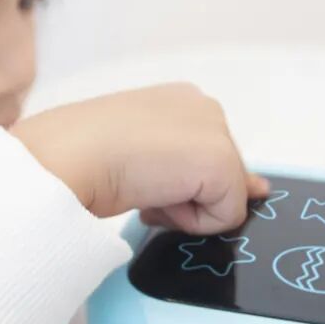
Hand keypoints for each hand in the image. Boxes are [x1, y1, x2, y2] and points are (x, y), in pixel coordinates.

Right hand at [11, 83, 268, 234]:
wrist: (65, 157)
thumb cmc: (79, 155)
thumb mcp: (142, 157)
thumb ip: (195, 169)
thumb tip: (259, 190)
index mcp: (178, 100)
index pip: (206, 156)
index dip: (182, 185)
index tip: (149, 186)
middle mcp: (202, 106)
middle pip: (220, 179)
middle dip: (182, 195)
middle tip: (137, 184)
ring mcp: (214, 130)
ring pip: (223, 199)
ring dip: (182, 209)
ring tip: (140, 189)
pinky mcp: (220, 162)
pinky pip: (224, 219)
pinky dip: (188, 222)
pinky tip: (152, 200)